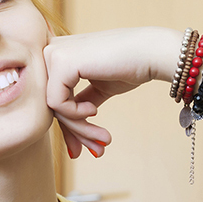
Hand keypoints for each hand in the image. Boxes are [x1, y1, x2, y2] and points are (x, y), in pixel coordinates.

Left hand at [44, 27, 178, 157]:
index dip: (70, 124)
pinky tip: (94, 110)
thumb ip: (79, 105)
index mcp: (58, 54)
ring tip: (103, 139)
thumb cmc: (129, 67)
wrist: (152, 52)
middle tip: (97, 151)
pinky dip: (76, 114)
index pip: (53, 97)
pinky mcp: (61, 61)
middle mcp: (50, 50)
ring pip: (52, 107)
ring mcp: (53, 54)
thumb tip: (71, 137)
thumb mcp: (98, 89)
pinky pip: (57, 103)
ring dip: (79, 128)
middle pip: (50, 104)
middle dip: (74, 131)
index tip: (89, 145)